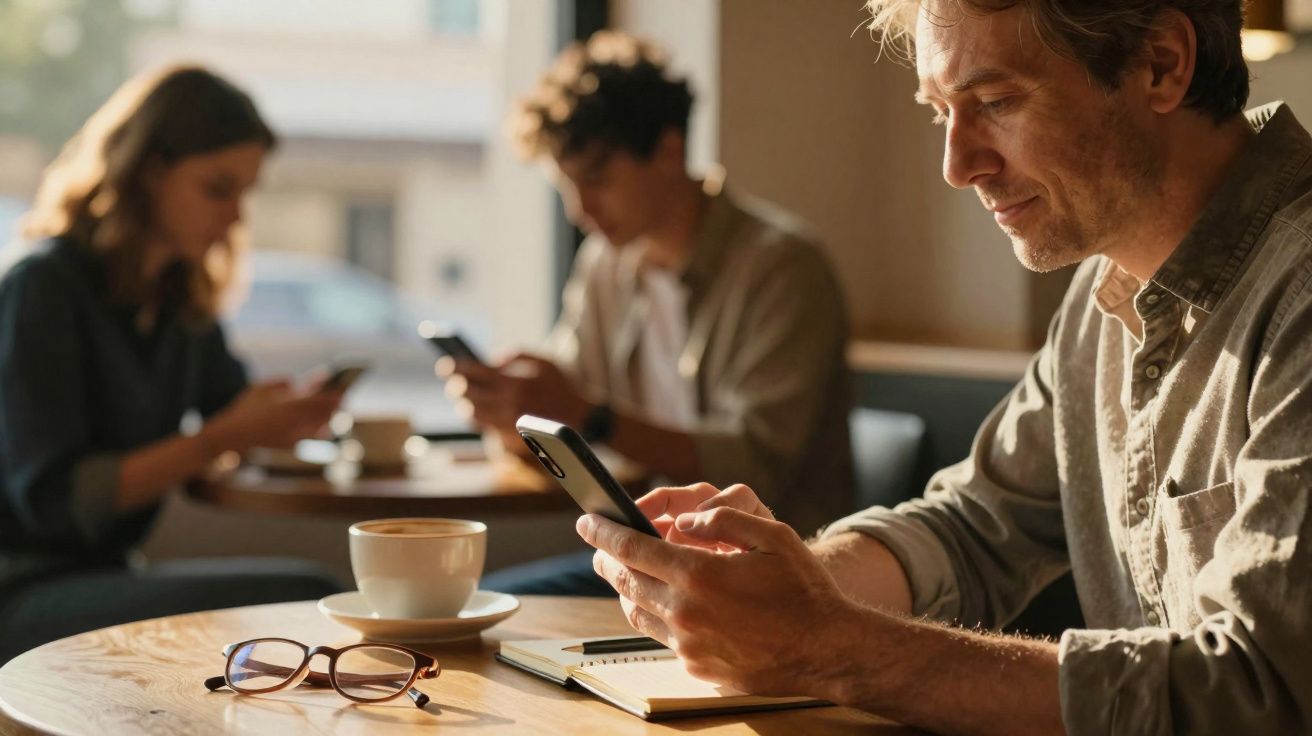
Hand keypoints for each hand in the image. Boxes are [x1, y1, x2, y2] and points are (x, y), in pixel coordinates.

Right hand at [204, 379, 343, 451]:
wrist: (232, 437)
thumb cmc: (245, 409)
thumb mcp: (262, 388)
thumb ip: (283, 383)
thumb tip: (299, 382)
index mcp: (289, 407)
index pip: (321, 399)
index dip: (334, 393)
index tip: (343, 385)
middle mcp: (296, 423)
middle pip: (325, 413)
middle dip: (335, 403)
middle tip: (343, 394)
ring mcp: (295, 436)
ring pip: (322, 425)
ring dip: (329, 414)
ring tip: (336, 405)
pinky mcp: (292, 445)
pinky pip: (313, 434)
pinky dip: (321, 426)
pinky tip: (325, 423)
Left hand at [438, 353, 589, 432]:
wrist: (581, 418)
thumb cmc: (562, 386)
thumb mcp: (544, 361)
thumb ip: (515, 354)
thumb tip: (490, 359)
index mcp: (515, 381)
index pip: (475, 372)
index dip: (456, 367)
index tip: (446, 364)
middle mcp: (508, 403)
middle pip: (467, 394)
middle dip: (456, 386)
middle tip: (453, 381)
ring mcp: (508, 422)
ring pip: (471, 414)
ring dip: (464, 404)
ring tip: (465, 397)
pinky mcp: (510, 436)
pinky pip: (483, 427)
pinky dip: (477, 417)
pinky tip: (478, 410)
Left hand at [576, 482, 864, 699]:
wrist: (828, 649)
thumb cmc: (804, 590)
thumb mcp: (772, 535)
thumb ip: (722, 520)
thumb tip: (685, 520)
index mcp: (700, 575)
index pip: (632, 549)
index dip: (604, 533)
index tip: (586, 522)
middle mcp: (686, 612)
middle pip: (626, 581)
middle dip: (607, 559)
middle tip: (601, 546)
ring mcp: (689, 645)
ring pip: (637, 613)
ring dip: (628, 589)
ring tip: (633, 573)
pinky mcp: (698, 668)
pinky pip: (663, 638)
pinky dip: (657, 617)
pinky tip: (670, 605)